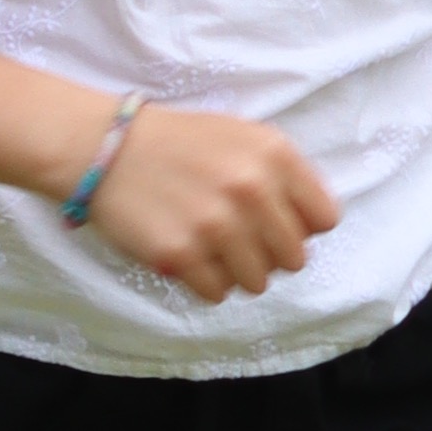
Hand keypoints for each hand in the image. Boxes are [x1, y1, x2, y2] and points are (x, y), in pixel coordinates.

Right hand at [82, 100, 336, 299]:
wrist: (107, 147)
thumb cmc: (181, 144)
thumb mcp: (244, 137)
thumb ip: (285, 175)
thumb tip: (312, 227)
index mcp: (274, 155)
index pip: (324, 220)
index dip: (301, 226)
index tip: (276, 223)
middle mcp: (251, 189)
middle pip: (294, 258)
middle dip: (270, 254)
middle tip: (239, 239)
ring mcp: (215, 225)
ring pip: (258, 282)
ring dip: (238, 272)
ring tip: (212, 247)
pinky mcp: (180, 255)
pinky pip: (217, 293)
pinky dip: (205, 282)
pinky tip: (188, 254)